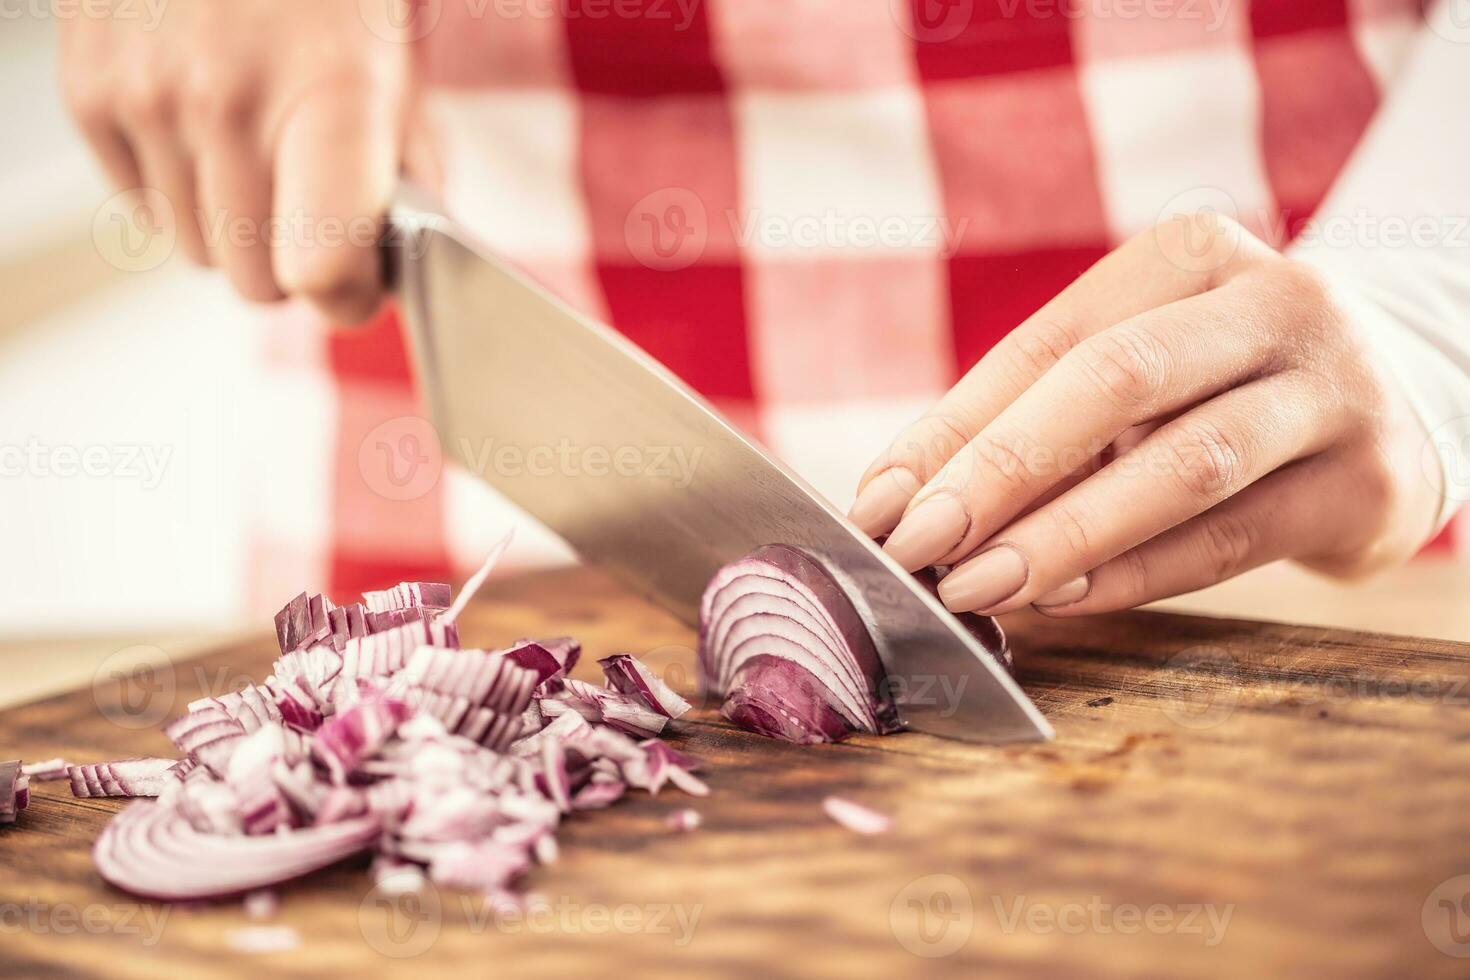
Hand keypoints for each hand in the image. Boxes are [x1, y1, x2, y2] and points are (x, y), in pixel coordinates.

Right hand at [60, 0, 410, 322]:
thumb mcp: (396, 67)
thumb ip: (409, 173)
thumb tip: (391, 270)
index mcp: (328, 95)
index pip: (320, 267)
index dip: (347, 297)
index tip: (360, 285)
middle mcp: (226, 101)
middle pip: (255, 284)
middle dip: (291, 262)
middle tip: (310, 205)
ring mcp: (146, 98)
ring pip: (196, 253)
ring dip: (233, 226)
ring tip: (257, 149)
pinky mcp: (89, 94)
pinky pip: (143, 208)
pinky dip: (179, 189)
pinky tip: (206, 128)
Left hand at [849, 212, 1441, 616]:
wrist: (1397, 400)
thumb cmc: (1216, 384)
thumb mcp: (1137, 367)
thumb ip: (1031, 421)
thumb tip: (897, 503)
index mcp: (1192, 255)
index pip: (1048, 343)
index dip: (952, 428)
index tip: (880, 504)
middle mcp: (1275, 303)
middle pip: (1117, 380)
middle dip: (1003, 469)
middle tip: (919, 543)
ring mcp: (1333, 391)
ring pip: (1183, 465)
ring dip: (1065, 534)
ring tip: (978, 584)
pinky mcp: (1368, 483)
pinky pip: (1231, 538)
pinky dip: (1137, 574)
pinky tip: (1065, 598)